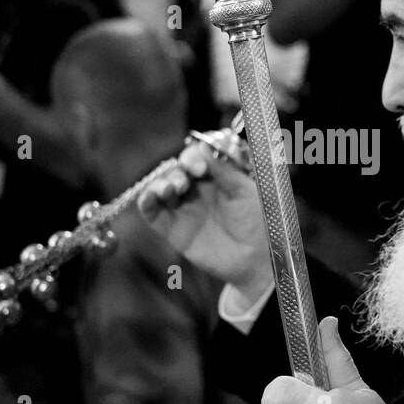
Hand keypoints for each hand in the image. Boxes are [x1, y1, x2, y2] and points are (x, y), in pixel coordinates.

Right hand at [137, 138, 271, 297]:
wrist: (256, 259)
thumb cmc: (257, 223)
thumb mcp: (245, 191)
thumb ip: (224, 170)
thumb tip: (203, 145)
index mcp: (214, 178)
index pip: (194, 159)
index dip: (193, 159)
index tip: (200, 169)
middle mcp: (196, 191)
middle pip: (175, 170)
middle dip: (177, 172)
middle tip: (186, 181)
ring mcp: (183, 209)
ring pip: (160, 187)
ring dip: (161, 182)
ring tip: (172, 188)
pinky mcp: (171, 229)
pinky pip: (151, 211)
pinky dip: (146, 200)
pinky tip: (150, 196)